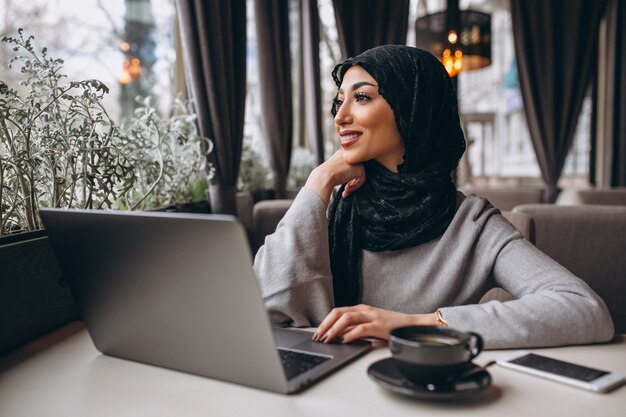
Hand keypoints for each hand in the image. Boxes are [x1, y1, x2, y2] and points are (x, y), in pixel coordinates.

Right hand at [304, 150, 364, 205]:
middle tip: (345, 188)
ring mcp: (355, 161)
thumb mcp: (331, 168)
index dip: (346, 176)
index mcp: (342, 153)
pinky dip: (355, 186)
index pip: (349, 164)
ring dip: (352, 185)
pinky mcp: (360, 168)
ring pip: (359, 174)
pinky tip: (347, 189)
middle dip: (351, 181)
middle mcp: (350, 154)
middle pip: (355, 169)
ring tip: (345, 190)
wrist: (323, 177)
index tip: (341, 183)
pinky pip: (362, 179)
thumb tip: (348, 178)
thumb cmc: (323, 176)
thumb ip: (340, 169)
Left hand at [312, 304, 439, 343]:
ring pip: (346, 318)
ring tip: (327, 339)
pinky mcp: (379, 325)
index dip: (325, 321)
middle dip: (325, 325)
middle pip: (338, 313)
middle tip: (318, 337)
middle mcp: (364, 310)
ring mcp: (371, 316)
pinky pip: (361, 328)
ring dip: (334, 329)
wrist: (411, 325)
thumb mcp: (370, 325)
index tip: (317, 332)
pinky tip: (344, 341)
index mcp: (360, 308)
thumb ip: (355, 329)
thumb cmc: (390, 326)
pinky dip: (350, 335)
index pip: (337, 311)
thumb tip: (338, 337)